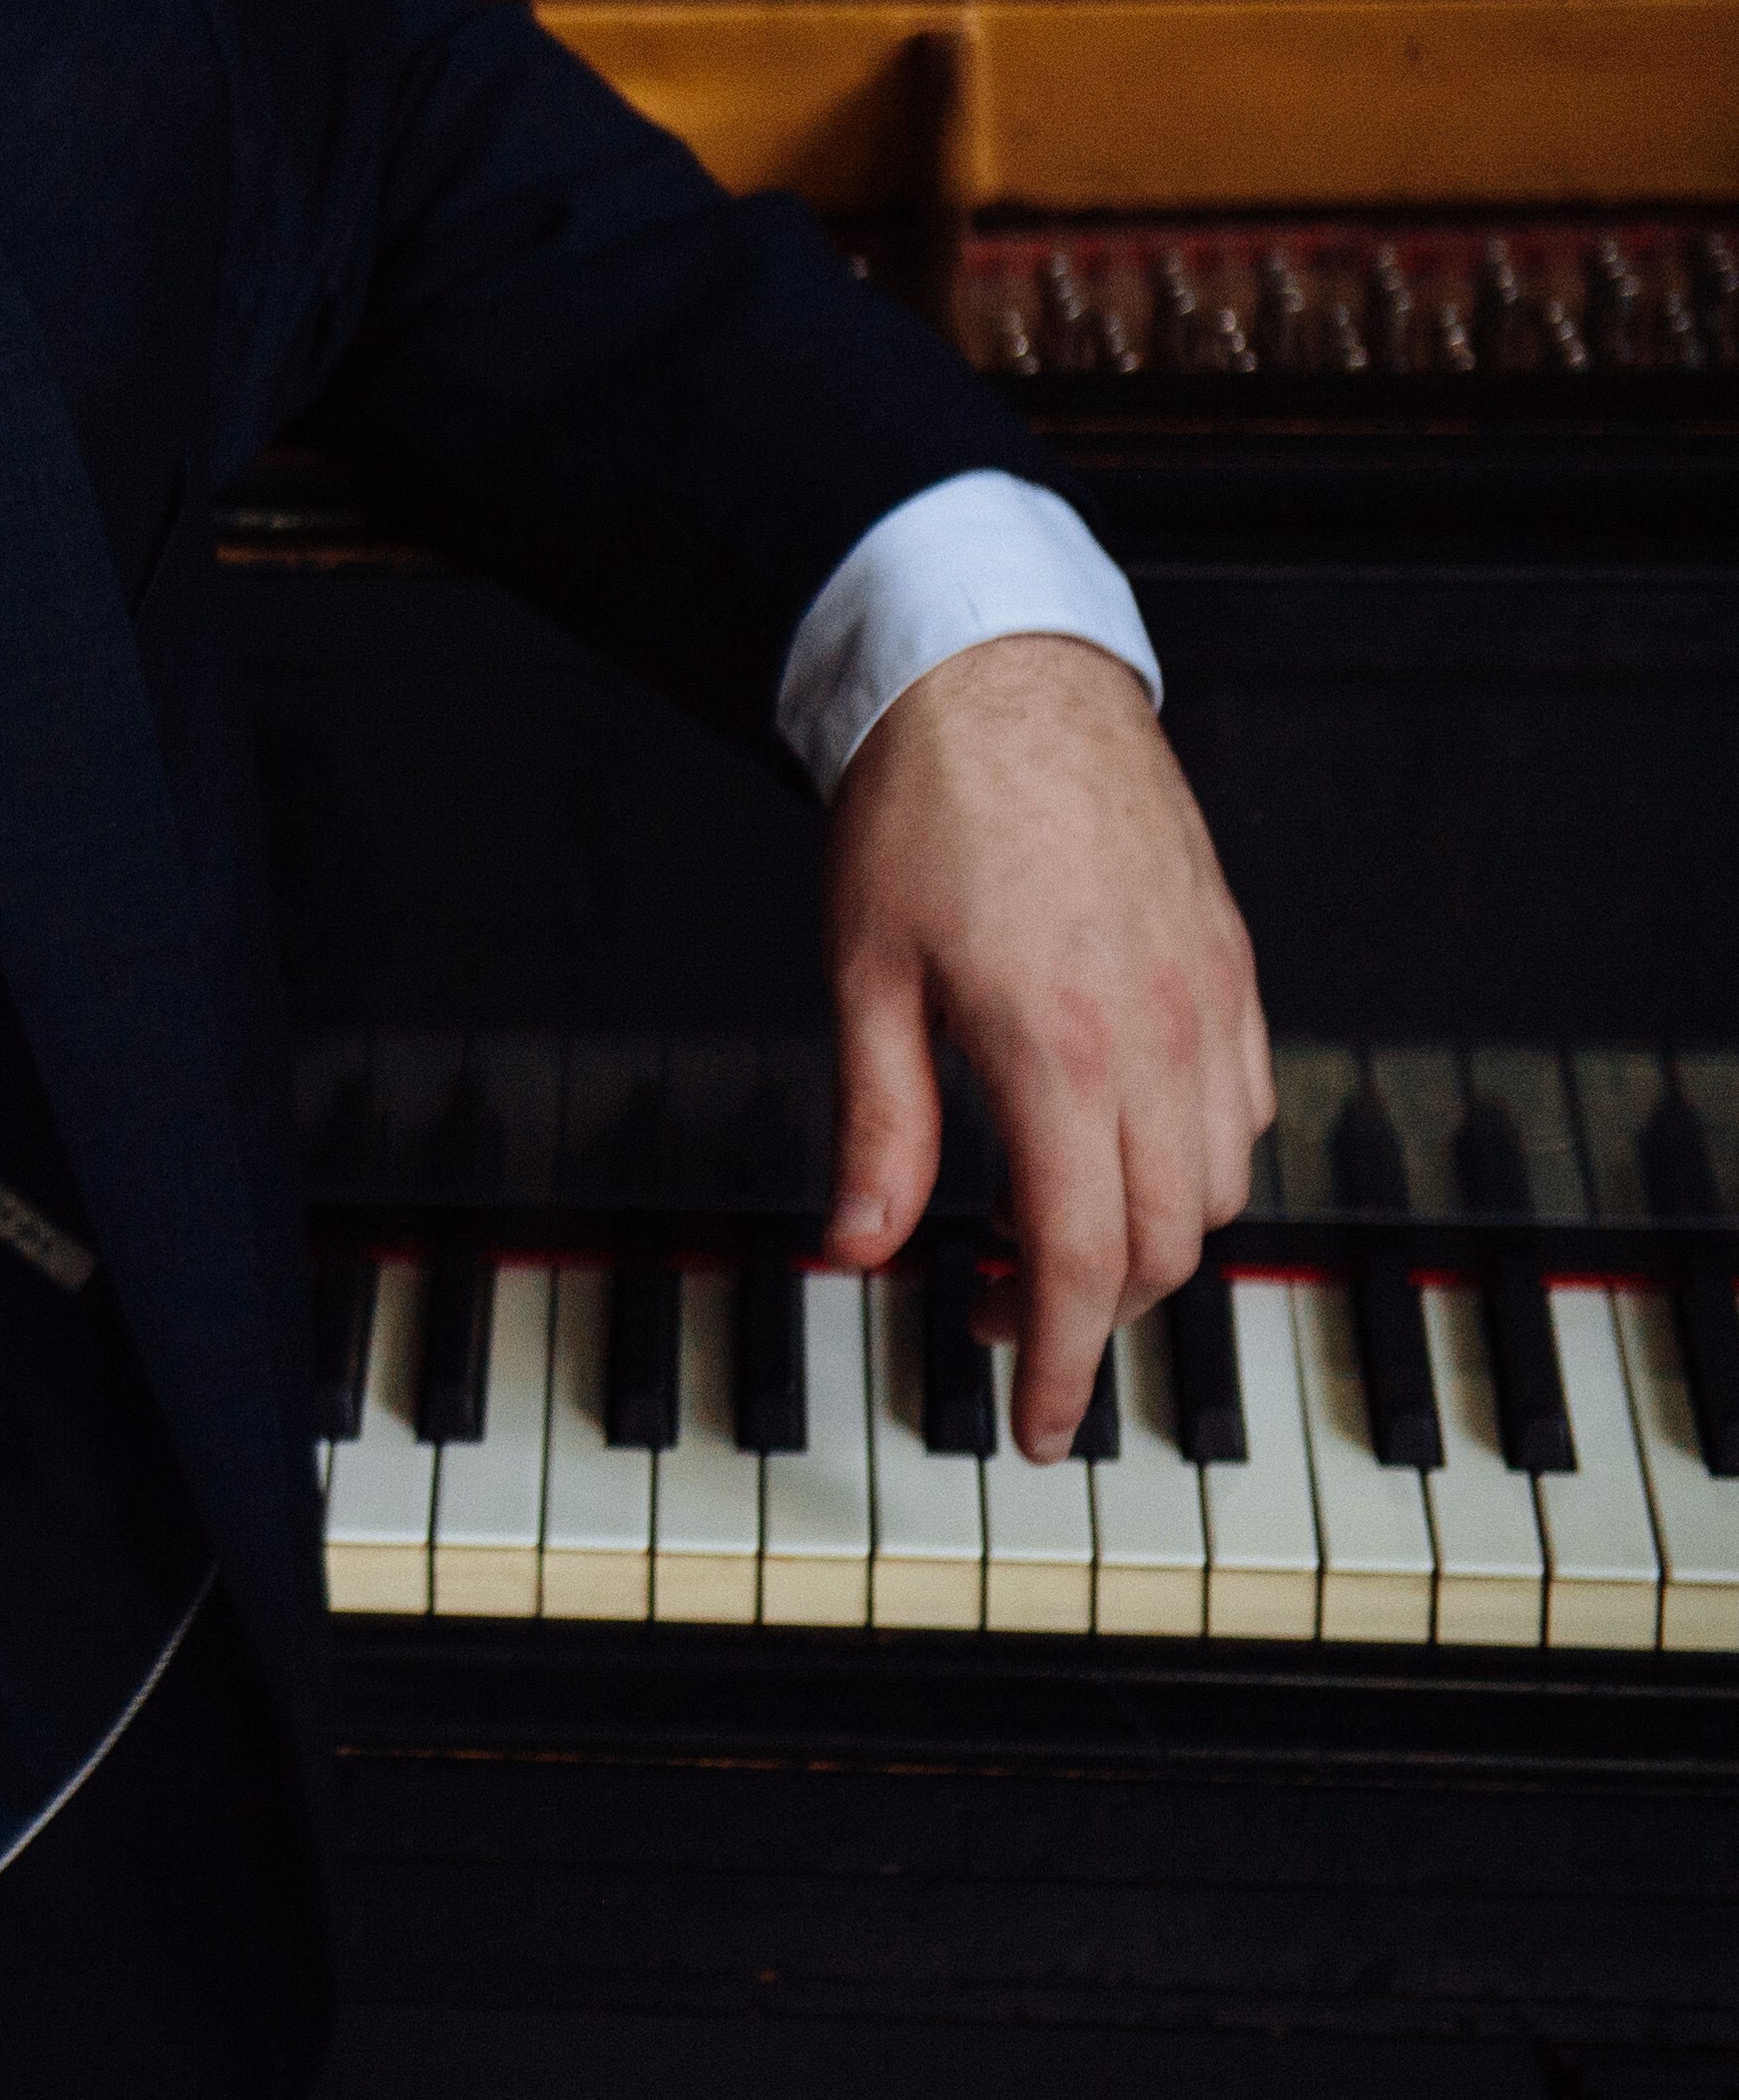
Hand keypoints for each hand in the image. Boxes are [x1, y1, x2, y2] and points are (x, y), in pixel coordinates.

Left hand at [818, 631, 1268, 1459]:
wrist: (998, 674)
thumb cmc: (919, 811)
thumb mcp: (863, 978)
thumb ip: (877, 1130)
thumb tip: (852, 1253)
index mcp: (1057, 1048)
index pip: (1087, 1262)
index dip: (1063, 1363)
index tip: (1037, 1425)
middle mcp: (1158, 1032)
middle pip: (1167, 1245)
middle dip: (1093, 1311)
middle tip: (998, 1314)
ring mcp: (1210, 996)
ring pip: (1220, 1185)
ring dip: (1147, 1238)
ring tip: (1046, 1230)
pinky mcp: (1233, 962)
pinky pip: (1246, 1104)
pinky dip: (1193, 1158)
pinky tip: (1113, 1142)